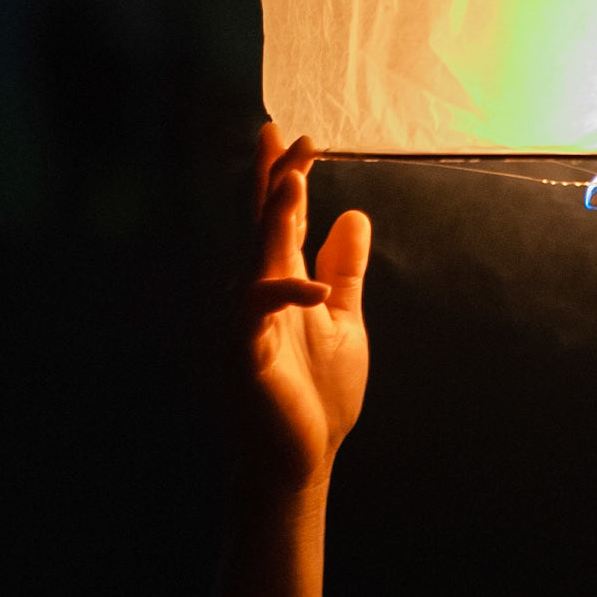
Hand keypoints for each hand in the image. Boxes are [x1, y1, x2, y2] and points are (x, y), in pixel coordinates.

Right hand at [247, 125, 370, 486]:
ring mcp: (248, 322)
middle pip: (265, 226)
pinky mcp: (244, 354)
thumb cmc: (317, 396)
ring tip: (293, 180)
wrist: (301, 458)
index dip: (287, 178)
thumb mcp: (343, 322)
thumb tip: (353, 217)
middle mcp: (259, 294)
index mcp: (282, 283)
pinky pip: (257, 314)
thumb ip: (343, 271)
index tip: (298, 138)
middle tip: (289, 138)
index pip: (281, 220)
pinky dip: (285, 297)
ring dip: (274, 219)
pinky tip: (313, 289)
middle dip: (277, 182)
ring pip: (256, 258)